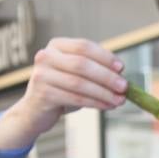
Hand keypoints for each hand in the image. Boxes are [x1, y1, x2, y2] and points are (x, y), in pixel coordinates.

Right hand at [0, 38, 127, 150]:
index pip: (84, 46)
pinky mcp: (42, 94)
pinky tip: (106, 106)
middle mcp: (46, 56)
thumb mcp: (77, 75)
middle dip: (106, 76)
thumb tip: (121, 75)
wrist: (34, 111)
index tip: (121, 68)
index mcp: (56, 45)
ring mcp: (42, 74)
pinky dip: (94, 103)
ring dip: (103, 93)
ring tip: (119, 100)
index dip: (105, 57)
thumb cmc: (61, 90)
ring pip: (79, 83)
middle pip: (82, 64)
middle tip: (124, 87)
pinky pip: (74, 98)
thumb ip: (95, 70)